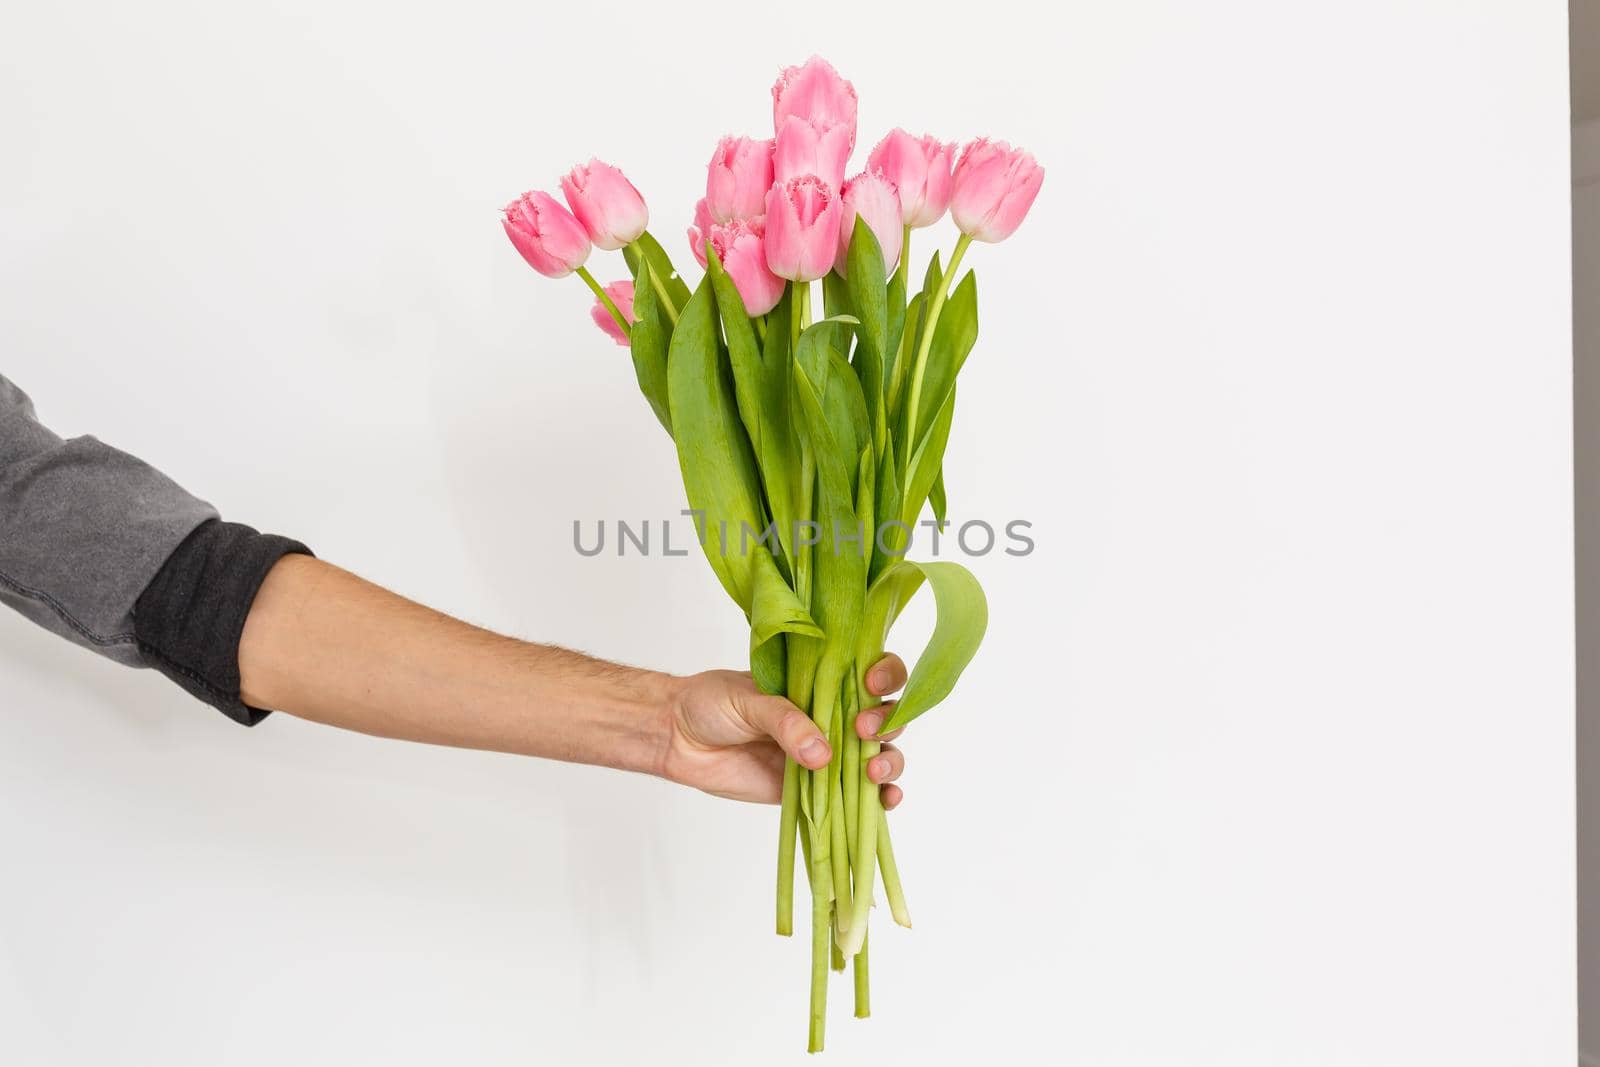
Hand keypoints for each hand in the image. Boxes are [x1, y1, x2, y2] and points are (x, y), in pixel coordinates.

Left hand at [659, 654, 910, 803]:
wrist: (678, 738)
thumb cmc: (711, 703)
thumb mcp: (747, 699)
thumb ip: (784, 722)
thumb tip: (822, 753)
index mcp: (821, 679)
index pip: (870, 670)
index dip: (885, 675)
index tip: (872, 686)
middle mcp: (832, 714)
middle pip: (885, 715)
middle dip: (888, 723)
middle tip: (864, 731)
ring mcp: (827, 751)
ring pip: (879, 755)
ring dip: (889, 763)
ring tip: (873, 773)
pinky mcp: (815, 788)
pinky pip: (855, 796)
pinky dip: (879, 800)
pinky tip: (885, 802)